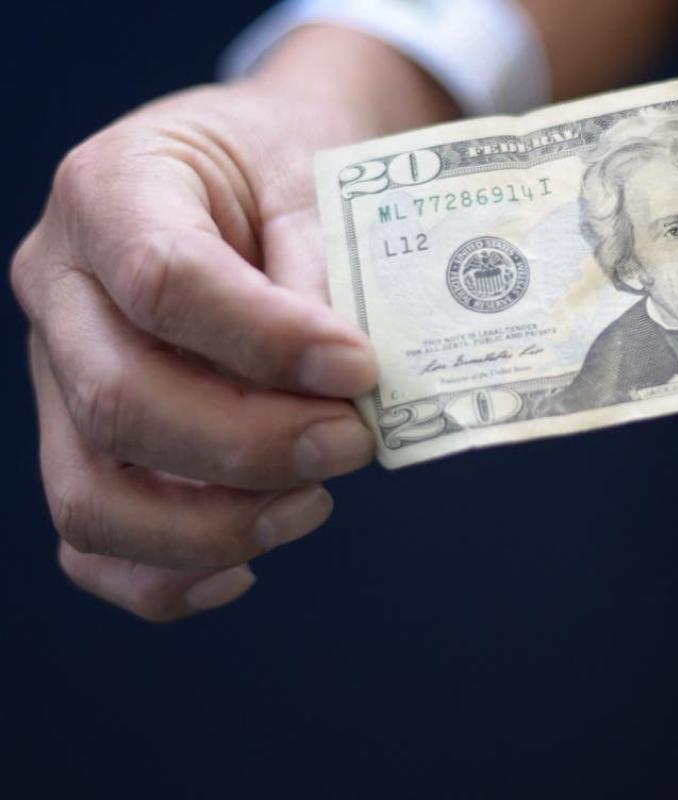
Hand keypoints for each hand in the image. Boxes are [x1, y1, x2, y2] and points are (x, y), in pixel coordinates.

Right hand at [9, 27, 456, 620]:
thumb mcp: (318, 182)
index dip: (268, 341)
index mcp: (110, 189)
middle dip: (254, 446)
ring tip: (315, 502)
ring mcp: (57, 372)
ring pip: (92, 495)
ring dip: (217, 526)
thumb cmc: (293, 169)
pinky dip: (166, 579)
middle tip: (355, 442)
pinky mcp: (80, 442)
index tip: (362, 367)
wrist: (266, 166)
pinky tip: (250, 566)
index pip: (163, 281)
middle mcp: (59, 284)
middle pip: (120, 401)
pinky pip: (91, 544)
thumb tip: (344, 388)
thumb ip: (325, 275)